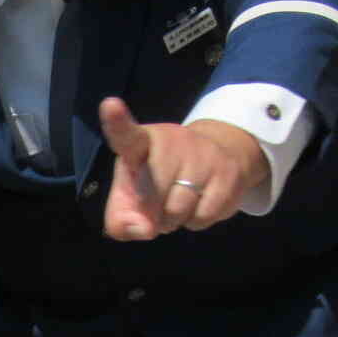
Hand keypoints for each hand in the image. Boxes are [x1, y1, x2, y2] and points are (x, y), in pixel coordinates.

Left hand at [98, 98, 266, 240]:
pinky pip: (202, 217)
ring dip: (174, 220)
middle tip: (158, 203)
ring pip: (177, 210)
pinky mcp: (227, 173)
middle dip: (152, 212)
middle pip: (152, 195)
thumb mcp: (131, 197)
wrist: (219, 156)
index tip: (110, 106)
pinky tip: (199, 204)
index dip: (117, 122)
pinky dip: (196, 221)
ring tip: (178, 204)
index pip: (127, 133)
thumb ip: (121, 219)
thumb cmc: (160, 179)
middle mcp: (173, 142)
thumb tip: (143, 230)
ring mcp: (203, 155)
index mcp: (142, 142)